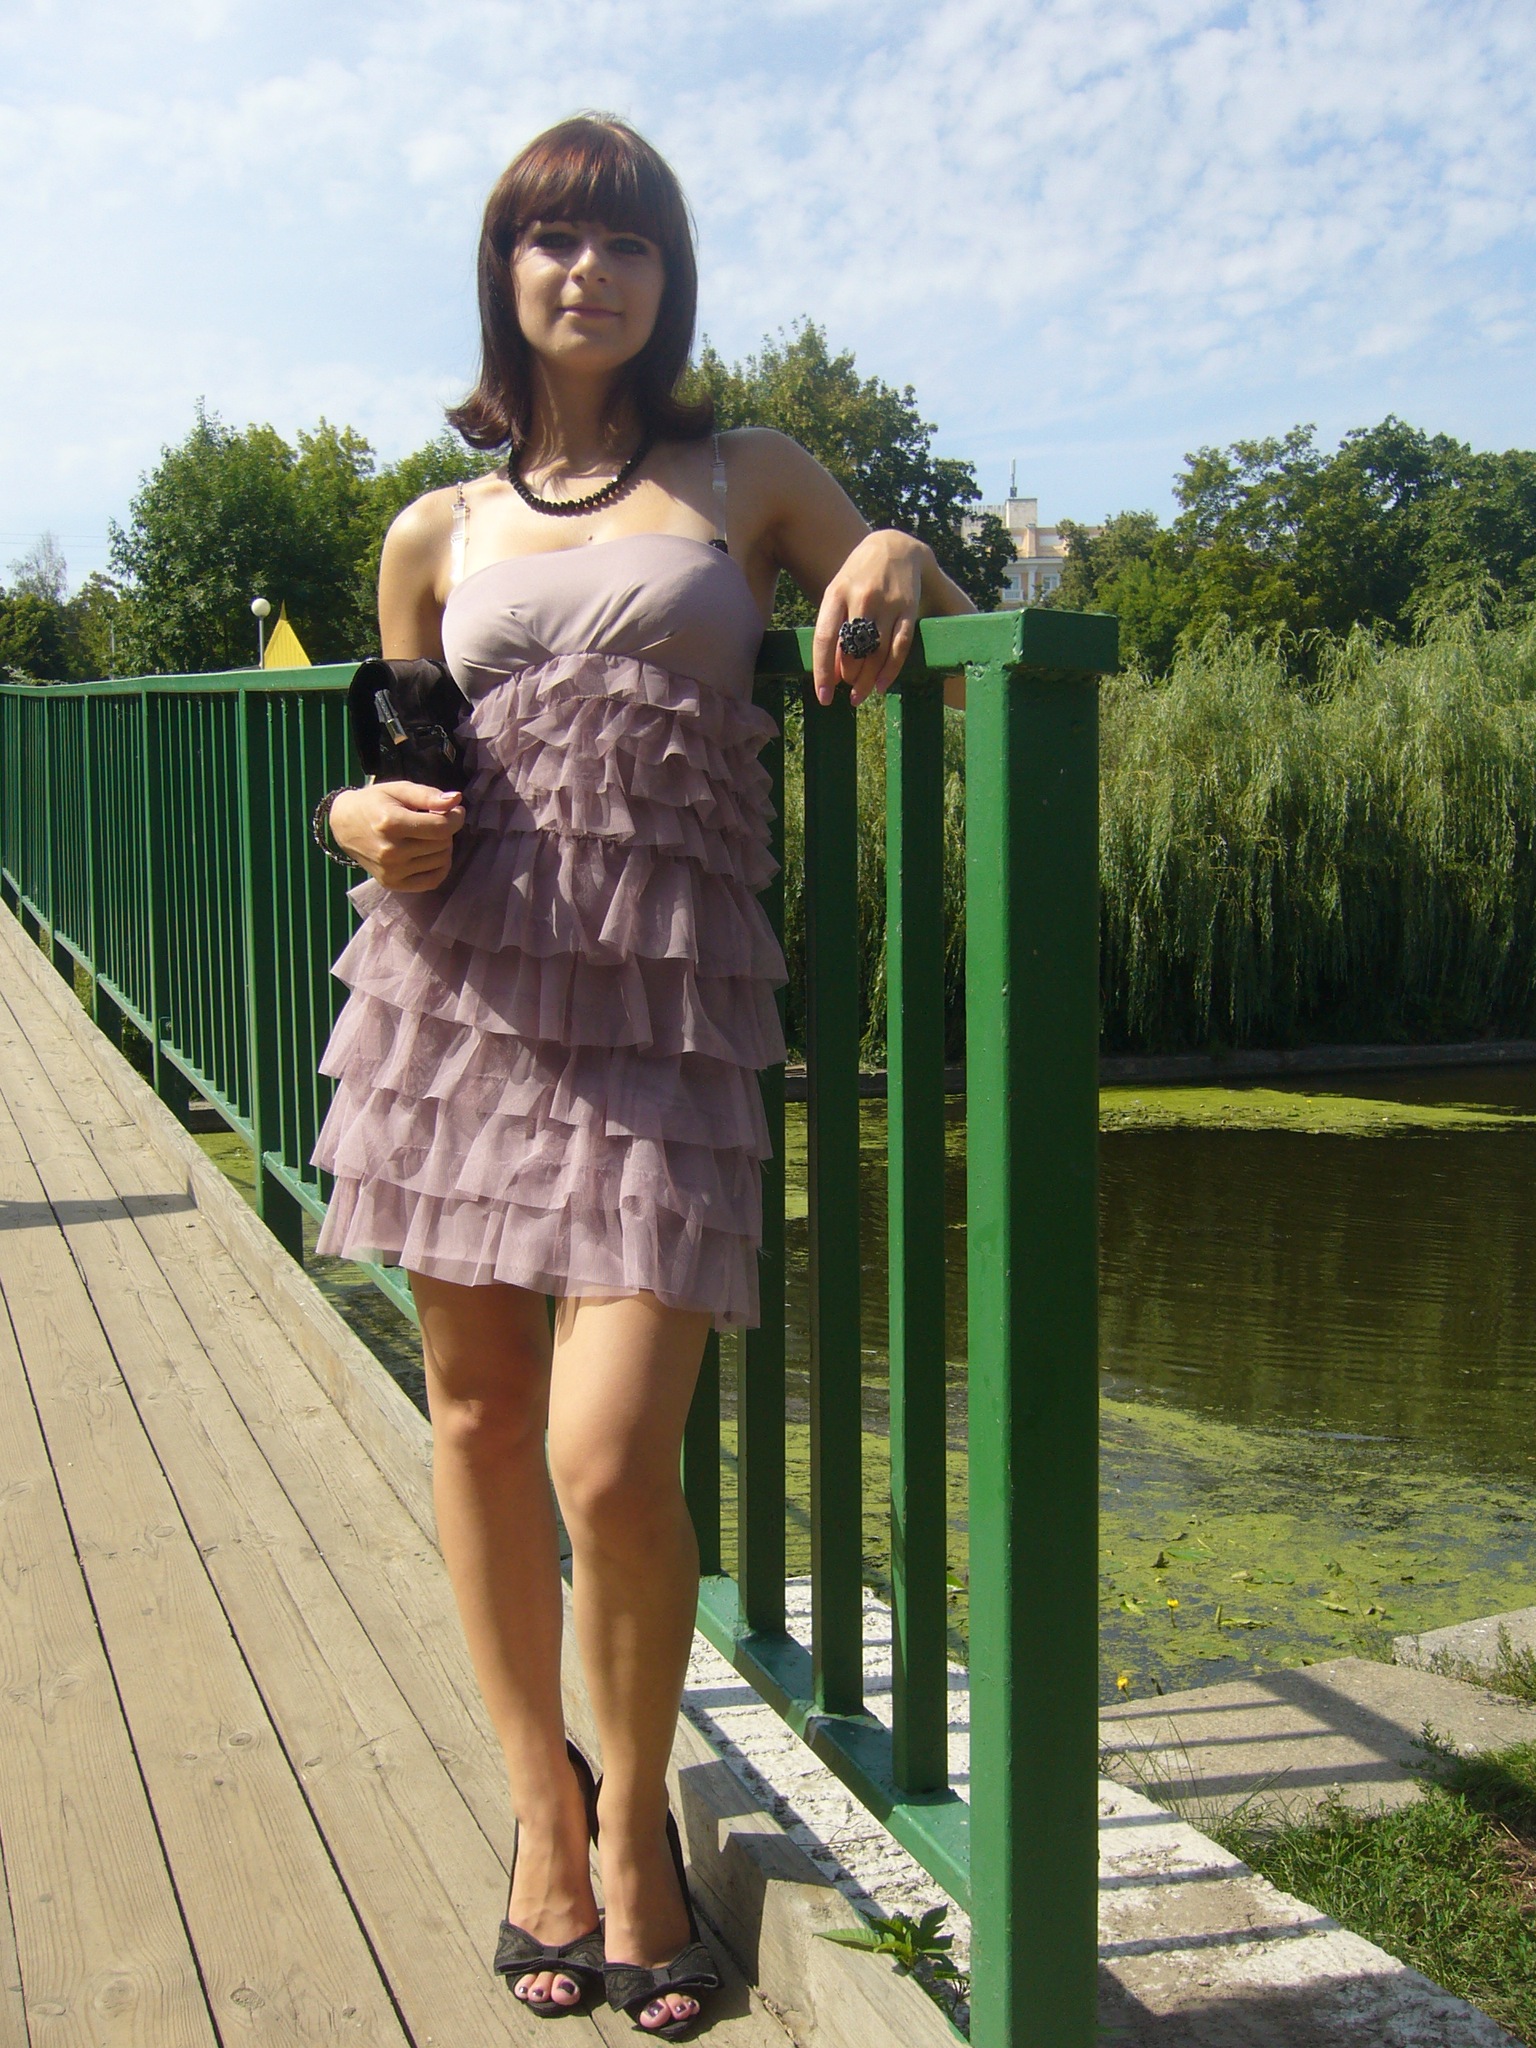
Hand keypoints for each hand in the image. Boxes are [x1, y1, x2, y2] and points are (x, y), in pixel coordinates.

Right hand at [328, 782, 464, 890]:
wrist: (345, 824)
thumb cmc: (374, 803)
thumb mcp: (399, 790)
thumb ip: (427, 795)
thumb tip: (456, 800)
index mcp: (391, 823)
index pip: (441, 828)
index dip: (456, 818)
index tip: (456, 811)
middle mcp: (391, 851)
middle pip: (442, 844)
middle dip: (446, 830)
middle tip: (435, 821)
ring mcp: (391, 871)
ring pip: (441, 861)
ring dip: (443, 847)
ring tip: (428, 836)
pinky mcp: (392, 884)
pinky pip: (432, 881)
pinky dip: (440, 867)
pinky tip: (432, 854)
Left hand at [811, 531, 928, 707]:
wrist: (895, 546)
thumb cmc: (858, 576)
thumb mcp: (838, 591)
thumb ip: (834, 627)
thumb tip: (832, 672)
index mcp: (836, 593)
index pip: (825, 639)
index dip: (823, 671)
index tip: (824, 697)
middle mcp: (861, 597)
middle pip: (853, 650)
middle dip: (849, 677)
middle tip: (848, 692)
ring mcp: (887, 603)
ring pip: (876, 652)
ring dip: (868, 680)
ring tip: (860, 695)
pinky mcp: (908, 608)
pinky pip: (900, 646)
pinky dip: (891, 670)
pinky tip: (882, 686)